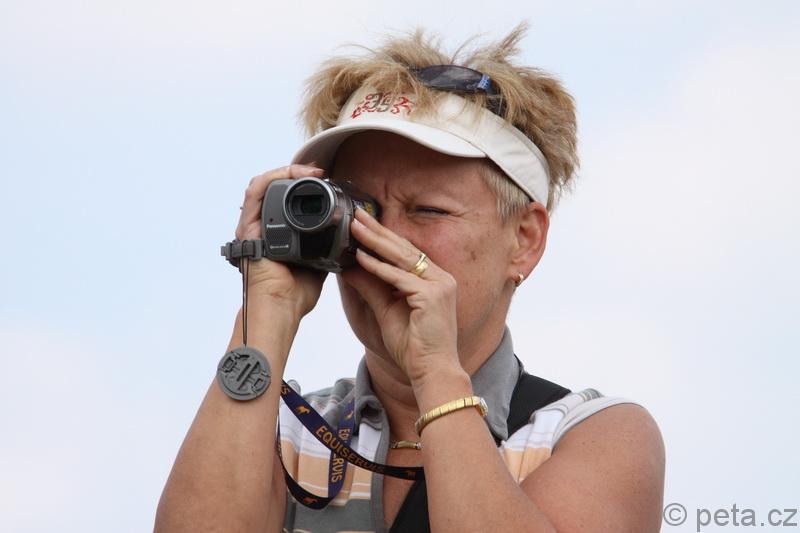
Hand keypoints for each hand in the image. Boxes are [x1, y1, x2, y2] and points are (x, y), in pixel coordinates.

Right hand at [236, 164, 326, 318]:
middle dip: (296, 173)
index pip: (285, 199)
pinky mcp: (247, 228)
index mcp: (276, 234)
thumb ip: (324, 246)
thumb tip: (343, 234)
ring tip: (308, 171)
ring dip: (286, 172)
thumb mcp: (318, 262)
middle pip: (274, 188)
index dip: (303, 183)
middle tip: (319, 171)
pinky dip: (272, 179)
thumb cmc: (295, 293)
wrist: (282, 307)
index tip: (326, 179)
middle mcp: (261, 227)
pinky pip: (254, 194)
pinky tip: (290, 174)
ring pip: (263, 185)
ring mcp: (252, 226)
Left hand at [340, 208, 460, 385]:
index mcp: (435, 280)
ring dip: (375, 241)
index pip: (405, 252)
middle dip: (377, 231)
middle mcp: (441, 278)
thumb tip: (349, 268)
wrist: (431, 371)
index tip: (362, 224)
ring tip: (355, 227)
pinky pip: (400, 278)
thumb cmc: (413, 346)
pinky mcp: (432, 296)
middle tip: (355, 215)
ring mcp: (439, 285)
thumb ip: (372, 287)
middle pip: (403, 249)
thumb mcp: (386, 310)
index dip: (383, 237)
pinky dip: (378, 268)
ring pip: (402, 258)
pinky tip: (361, 257)